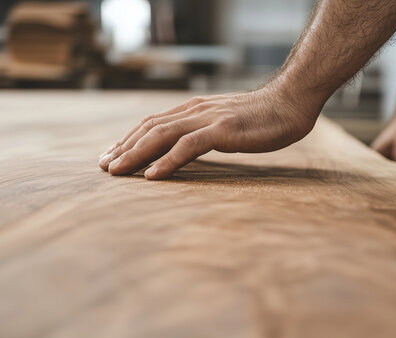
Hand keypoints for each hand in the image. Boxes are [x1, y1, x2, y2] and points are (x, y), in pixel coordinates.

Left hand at [99, 87, 319, 178]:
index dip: (129, 139)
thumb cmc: (264, 117)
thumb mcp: (227, 123)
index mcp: (194, 110)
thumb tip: (190, 148)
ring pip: (161, 135)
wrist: (291, 101)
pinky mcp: (222, 131)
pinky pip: (188, 146)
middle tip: (104, 166)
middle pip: (149, 128)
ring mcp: (208, 119)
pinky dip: (167, 161)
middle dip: (124, 148)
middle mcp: (195, 111)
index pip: (153, 123)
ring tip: (117, 171)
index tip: (113, 155)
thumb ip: (207, 131)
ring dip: (135, 154)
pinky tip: (152, 176)